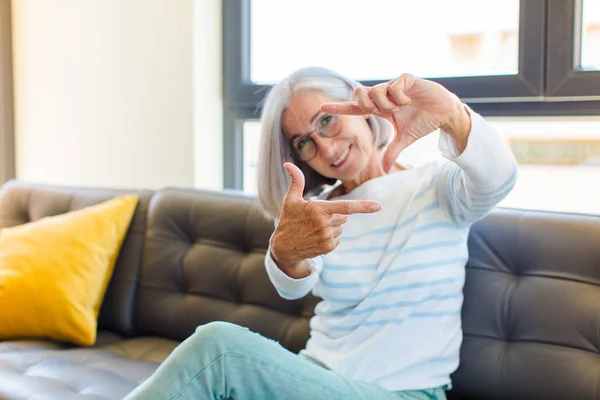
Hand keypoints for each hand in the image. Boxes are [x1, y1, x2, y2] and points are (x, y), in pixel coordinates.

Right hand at [270, 163, 381, 266]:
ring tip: (315, 229)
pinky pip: (338, 239)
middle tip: (316, 218)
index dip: (364, 206)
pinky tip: (317, 237)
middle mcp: (323, 223)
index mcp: (317, 209)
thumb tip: (288, 164)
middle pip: (344, 216)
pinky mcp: (327, 247)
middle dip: (335, 215)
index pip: (345, 207)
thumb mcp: (290, 200)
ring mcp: (326, 237)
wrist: (283, 248)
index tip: (378, 206)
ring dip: (332, 227)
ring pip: (341, 227)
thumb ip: (296, 181)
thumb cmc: (288, 220)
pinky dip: (331, 237)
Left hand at [321, 73, 470, 172]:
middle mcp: (384, 95)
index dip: (339, 107)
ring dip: (387, 104)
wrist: (444, 113)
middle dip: (365, 104)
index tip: (322, 107)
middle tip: (381, 112)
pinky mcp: (407, 79)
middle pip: (360, 94)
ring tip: (401, 108)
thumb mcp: (405, 139)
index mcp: (380, 108)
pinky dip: (400, 97)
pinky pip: (394, 86)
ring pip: (376, 92)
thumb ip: (392, 152)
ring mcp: (394, 86)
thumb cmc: (423, 122)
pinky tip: (409, 100)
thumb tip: (384, 170)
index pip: (356, 107)